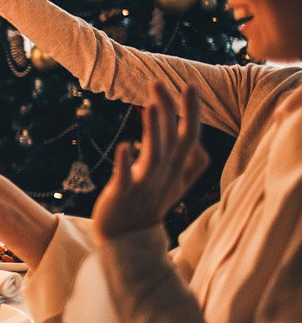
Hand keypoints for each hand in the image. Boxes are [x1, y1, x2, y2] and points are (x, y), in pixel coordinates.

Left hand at [93, 83, 207, 240]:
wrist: (127, 240)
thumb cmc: (149, 207)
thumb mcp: (174, 186)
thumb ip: (190, 166)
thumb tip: (200, 146)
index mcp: (176, 171)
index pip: (190, 137)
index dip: (191, 113)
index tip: (189, 85)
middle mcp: (163, 176)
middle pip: (173, 140)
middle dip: (170, 111)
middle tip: (159, 82)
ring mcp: (144, 186)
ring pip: (154, 156)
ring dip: (153, 130)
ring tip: (150, 105)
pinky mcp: (122, 196)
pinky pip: (125, 178)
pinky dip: (125, 163)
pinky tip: (124, 146)